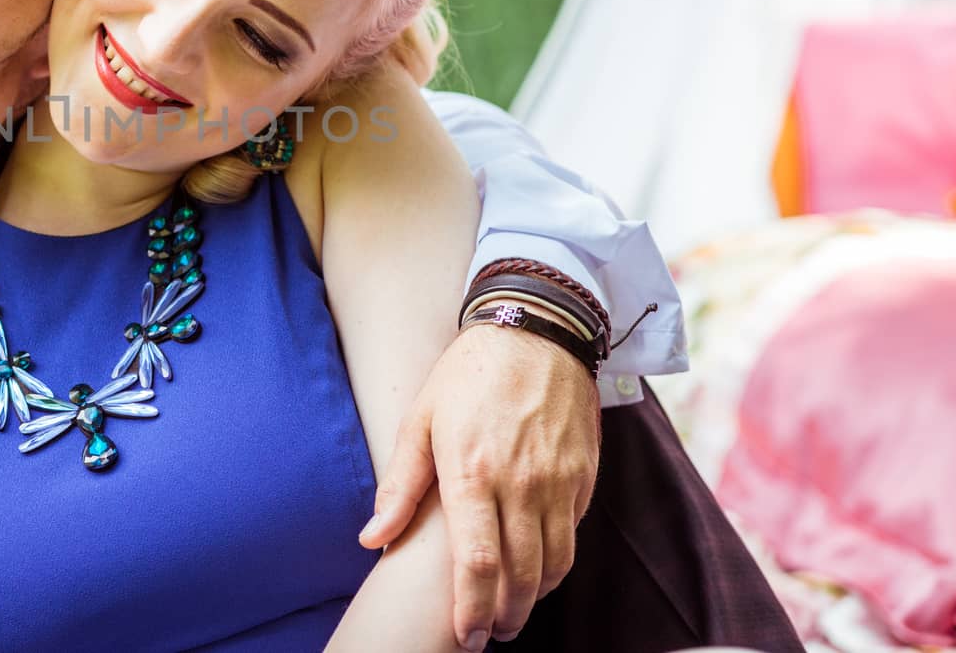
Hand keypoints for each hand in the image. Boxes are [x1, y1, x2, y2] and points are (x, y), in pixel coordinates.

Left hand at [358, 312, 600, 649]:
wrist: (536, 332)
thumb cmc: (466, 376)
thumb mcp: (420, 421)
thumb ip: (399, 487)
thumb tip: (372, 539)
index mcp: (472, 472)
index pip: (478, 561)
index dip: (472, 608)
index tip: (467, 636)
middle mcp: (521, 483)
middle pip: (521, 574)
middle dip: (506, 615)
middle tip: (491, 634)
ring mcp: (558, 480)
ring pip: (554, 562)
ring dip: (534, 597)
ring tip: (513, 612)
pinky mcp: (583, 475)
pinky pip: (572, 534)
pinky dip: (557, 562)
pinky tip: (537, 568)